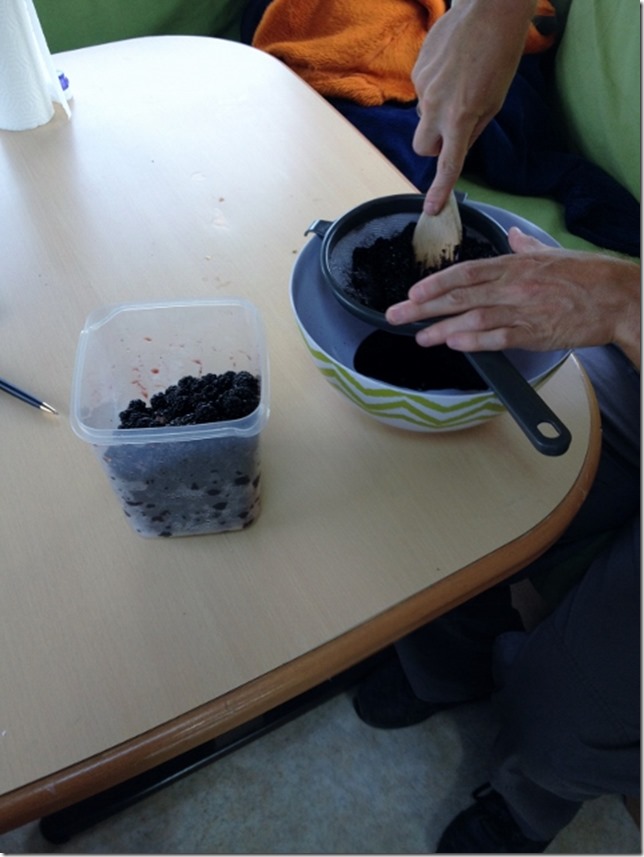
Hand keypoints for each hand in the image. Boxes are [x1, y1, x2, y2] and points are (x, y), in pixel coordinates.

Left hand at [385, 228, 640, 366]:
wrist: (619, 298)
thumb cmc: (588, 276)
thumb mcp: (552, 253)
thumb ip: (526, 247)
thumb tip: (512, 236)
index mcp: (514, 265)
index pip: (465, 272)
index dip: (435, 282)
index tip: (412, 291)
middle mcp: (513, 286)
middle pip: (459, 296)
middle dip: (423, 307)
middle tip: (396, 316)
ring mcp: (523, 310)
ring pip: (473, 319)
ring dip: (442, 328)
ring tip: (419, 336)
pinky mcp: (535, 333)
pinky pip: (498, 338)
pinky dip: (475, 341)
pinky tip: (454, 344)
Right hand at [412, 0, 535, 213]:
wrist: (488, 9)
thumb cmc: (500, 55)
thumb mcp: (495, 101)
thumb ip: (473, 130)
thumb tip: (457, 147)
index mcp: (460, 118)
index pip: (447, 164)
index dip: (439, 190)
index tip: (431, 210)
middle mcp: (435, 107)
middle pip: (424, 148)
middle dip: (435, 145)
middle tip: (453, 128)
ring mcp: (422, 88)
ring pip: (423, 116)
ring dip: (438, 110)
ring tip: (460, 82)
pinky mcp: (416, 70)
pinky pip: (422, 91)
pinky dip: (435, 87)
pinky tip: (452, 67)